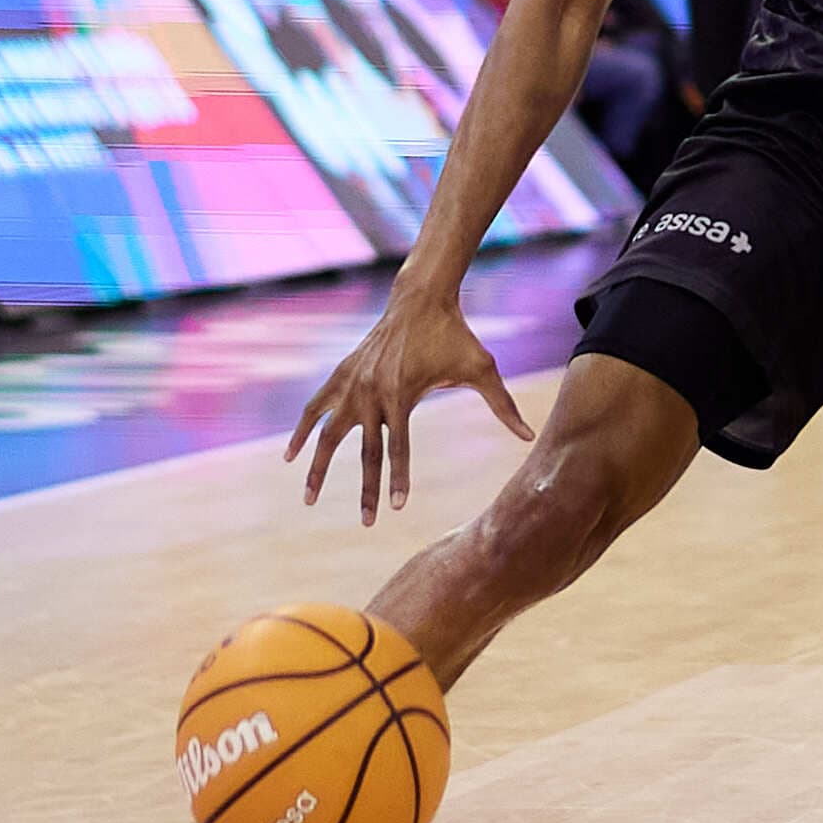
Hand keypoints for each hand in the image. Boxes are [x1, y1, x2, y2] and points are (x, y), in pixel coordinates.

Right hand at [286, 289, 535, 523]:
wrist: (420, 299)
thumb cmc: (455, 335)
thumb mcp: (482, 368)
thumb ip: (502, 406)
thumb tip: (531, 436)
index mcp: (402, 395)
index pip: (398, 448)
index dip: (397, 479)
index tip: (395, 508)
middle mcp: (372, 393)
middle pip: (366, 452)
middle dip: (368, 489)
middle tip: (367, 522)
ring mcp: (353, 384)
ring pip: (329, 434)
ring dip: (319, 467)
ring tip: (310, 499)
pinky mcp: (343, 375)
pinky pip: (316, 408)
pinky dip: (303, 430)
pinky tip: (291, 454)